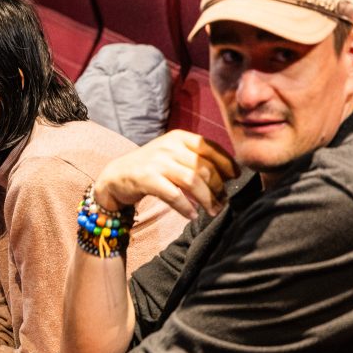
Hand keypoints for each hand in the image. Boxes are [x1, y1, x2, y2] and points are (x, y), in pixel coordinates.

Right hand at [93, 130, 238, 220]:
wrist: (117, 176)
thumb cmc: (152, 167)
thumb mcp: (174, 155)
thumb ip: (196, 159)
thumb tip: (229, 173)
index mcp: (179, 137)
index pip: (210, 147)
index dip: (226, 163)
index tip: (235, 177)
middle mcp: (169, 146)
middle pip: (204, 167)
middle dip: (218, 187)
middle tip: (223, 201)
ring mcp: (157, 162)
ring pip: (193, 181)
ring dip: (207, 199)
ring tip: (213, 210)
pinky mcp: (147, 178)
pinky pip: (174, 195)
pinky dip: (186, 207)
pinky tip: (192, 215)